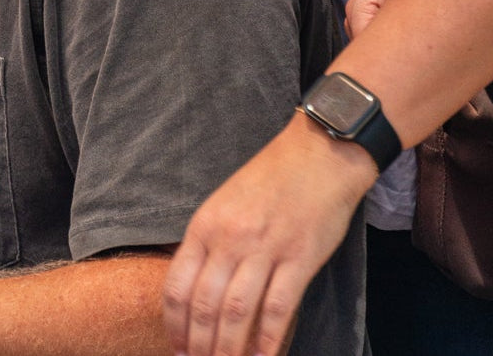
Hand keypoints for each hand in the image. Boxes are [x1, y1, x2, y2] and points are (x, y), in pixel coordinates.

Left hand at [162, 115, 375, 355]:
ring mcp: (264, 249)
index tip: (176, 347)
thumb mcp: (222, 205)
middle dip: (199, 344)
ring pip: (237, 312)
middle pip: (205, 305)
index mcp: (204, 226)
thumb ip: (208, 244)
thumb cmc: (268, 180)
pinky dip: (267, 339)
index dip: (174, 325)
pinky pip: (278, 308)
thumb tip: (195, 290)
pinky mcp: (299, 258)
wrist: (317, 155)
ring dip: (229, 348)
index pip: (177, 286)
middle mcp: (229, 240)